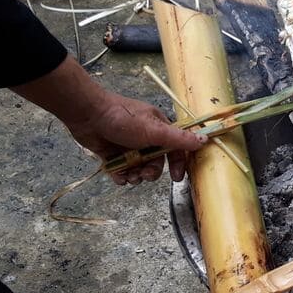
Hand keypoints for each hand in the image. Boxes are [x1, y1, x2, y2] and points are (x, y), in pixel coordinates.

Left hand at [11, 55, 204, 184]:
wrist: (87, 114)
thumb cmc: (124, 119)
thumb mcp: (155, 130)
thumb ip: (179, 139)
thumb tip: (205, 140)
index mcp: (158, 129)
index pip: (175, 149)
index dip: (178, 164)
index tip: (177, 178)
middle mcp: (145, 138)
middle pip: (156, 162)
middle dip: (152, 172)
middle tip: (144, 175)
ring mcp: (127, 146)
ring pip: (138, 168)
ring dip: (136, 176)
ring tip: (129, 176)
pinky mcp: (111, 153)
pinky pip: (121, 170)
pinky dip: (121, 176)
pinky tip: (118, 177)